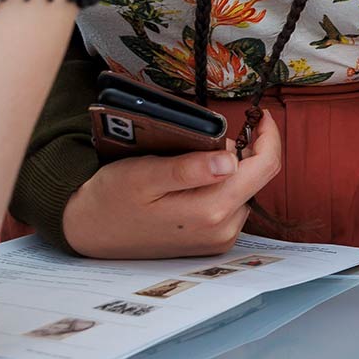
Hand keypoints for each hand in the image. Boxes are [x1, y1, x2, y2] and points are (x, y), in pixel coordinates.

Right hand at [62, 113, 280, 257]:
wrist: (89, 231)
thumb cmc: (112, 199)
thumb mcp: (144, 175)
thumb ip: (189, 169)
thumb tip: (231, 160)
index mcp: (212, 211)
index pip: (264, 167)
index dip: (269, 136)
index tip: (261, 117)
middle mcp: (222, 229)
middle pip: (257, 178)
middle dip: (243, 151)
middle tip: (207, 140)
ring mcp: (219, 239)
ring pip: (244, 190)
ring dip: (231, 170)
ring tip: (192, 162)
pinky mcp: (212, 242)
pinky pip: (232, 204)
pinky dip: (221, 186)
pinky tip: (194, 181)